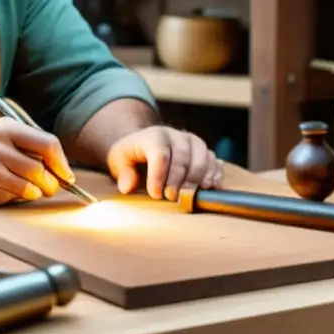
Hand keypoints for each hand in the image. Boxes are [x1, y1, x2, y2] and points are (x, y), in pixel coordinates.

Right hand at [0, 118, 74, 206]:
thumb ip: (29, 147)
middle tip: (51, 187)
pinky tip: (16, 192)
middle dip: (53, 181)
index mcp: (8, 127)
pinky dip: (26, 195)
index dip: (62, 162)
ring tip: (34, 190)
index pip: (48, 142)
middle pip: (42, 165)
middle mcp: (0, 142)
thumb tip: (62, 168)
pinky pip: (20, 192)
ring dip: (40, 190)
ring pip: (34, 181)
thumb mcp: (1, 138)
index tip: (66, 175)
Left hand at [106, 126, 223, 201]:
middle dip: (179, 179)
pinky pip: (214, 161)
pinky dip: (214, 174)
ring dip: (199, 178)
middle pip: (183, 155)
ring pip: (202, 156)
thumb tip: (127, 186)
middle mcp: (176, 135)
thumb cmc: (133, 156)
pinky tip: (210, 187)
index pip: (159, 153)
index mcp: (153, 135)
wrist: (147, 146)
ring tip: (192, 195)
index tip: (155, 194)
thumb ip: (123, 172)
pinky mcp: (205, 151)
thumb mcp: (119, 160)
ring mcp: (193, 142)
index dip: (159, 175)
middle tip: (172, 197)